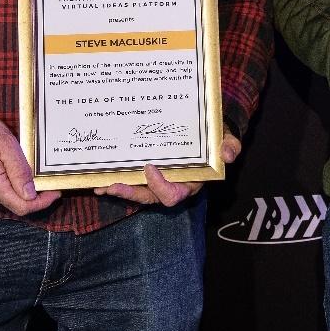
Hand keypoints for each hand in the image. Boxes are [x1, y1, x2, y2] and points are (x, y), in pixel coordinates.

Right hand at [0, 100, 60, 215]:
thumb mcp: (6, 146)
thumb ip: (19, 172)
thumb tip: (31, 194)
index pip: (22, 206)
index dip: (42, 202)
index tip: (56, 192)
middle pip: (18, 204)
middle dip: (36, 195)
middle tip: (48, 179)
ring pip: (10, 199)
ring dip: (24, 189)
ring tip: (32, 171)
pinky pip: (2, 193)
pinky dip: (13, 186)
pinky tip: (18, 172)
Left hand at [93, 133, 242, 206]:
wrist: (208, 132)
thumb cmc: (216, 138)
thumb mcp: (226, 138)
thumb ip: (230, 145)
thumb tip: (228, 154)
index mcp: (191, 182)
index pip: (174, 194)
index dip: (160, 186)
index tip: (149, 167)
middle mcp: (173, 185)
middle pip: (150, 198)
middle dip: (130, 193)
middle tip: (111, 185)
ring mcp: (159, 181)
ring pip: (137, 192)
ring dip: (119, 190)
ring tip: (100, 185)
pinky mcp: (149, 174)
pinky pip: (133, 181)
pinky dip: (117, 181)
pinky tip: (100, 178)